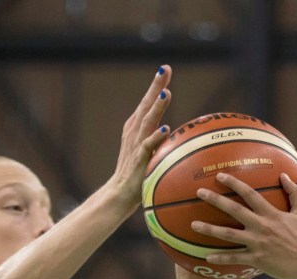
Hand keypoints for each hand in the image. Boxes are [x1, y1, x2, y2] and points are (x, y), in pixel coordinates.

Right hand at [107, 65, 173, 207]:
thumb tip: (177, 131)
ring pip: (147, 120)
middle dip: (155, 86)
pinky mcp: (139, 158)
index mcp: (137, 126)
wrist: (120, 192)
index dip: (156, 85)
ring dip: (157, 107)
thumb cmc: (137, 171)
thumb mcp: (149, 149)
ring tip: (166, 93)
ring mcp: (136, 143)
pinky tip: (166, 128)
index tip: (165, 68)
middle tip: (164, 69)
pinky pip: (148, 145)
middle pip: (146, 104)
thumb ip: (160, 137)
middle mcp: (135, 130)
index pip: (148, 101)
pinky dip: (156, 136)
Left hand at [191, 173, 296, 278]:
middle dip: (215, 200)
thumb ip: (292, 192)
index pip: (249, 194)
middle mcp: (261, 226)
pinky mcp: (257, 259)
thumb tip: (284, 175)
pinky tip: (207, 257)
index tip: (220, 176)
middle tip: (199, 193)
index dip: (233, 183)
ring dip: (209, 229)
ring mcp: (257, 243)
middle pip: (233, 210)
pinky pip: (235, 258)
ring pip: (228, 234)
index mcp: (270, 213)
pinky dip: (221, 258)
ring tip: (193, 225)